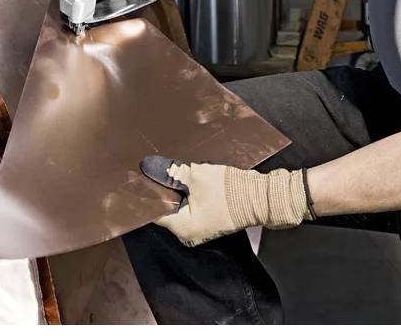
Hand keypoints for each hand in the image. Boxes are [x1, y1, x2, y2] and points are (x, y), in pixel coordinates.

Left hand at [140, 155, 313, 246]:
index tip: (137, 176)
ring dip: (174, 190)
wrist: (263, 196)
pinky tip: (184, 178)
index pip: (152, 210)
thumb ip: (169, 172)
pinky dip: (186, 194)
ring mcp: (199, 228)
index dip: (145, 191)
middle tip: (150, 168)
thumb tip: (148, 167)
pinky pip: (190, 206)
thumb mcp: (195, 176)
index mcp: (181, 227)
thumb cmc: (229, 190)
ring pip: (178, 206)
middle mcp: (188, 233)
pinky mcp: (208, 220)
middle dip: (160, 189)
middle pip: (165, 208)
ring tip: (166, 170)